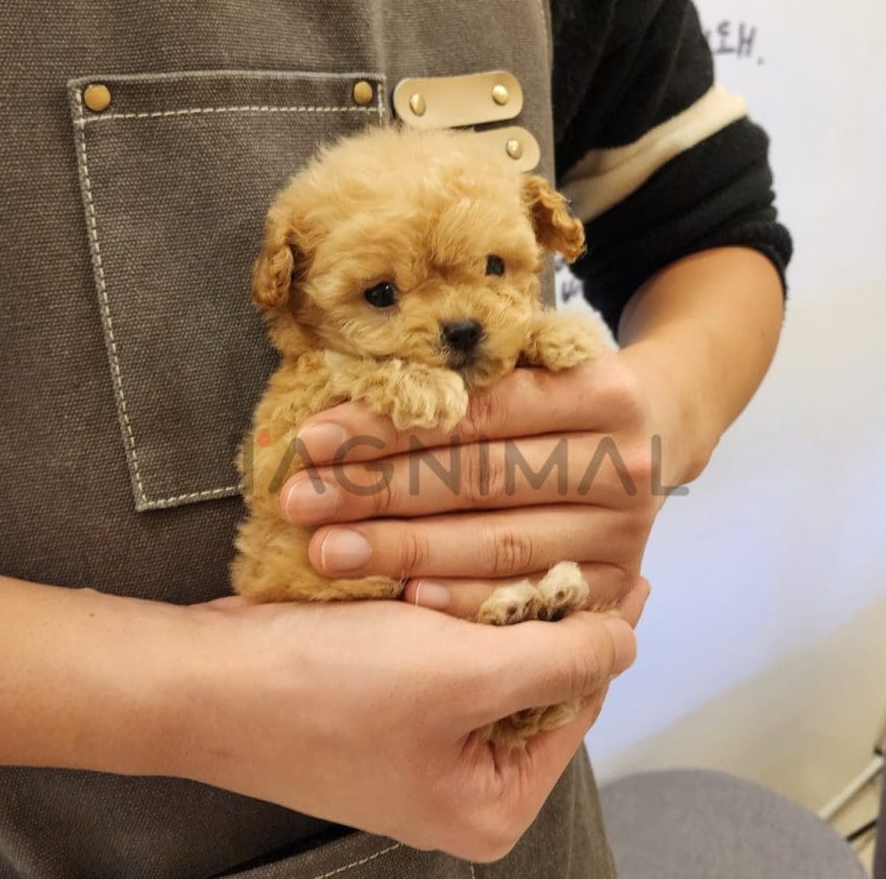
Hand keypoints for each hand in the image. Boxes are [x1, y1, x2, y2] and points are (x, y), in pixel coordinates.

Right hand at [172, 581, 646, 861]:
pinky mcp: (380, 702)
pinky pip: (440, 649)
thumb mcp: (463, 675)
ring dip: (495, 604)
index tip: (630, 570)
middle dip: (545, 617)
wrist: (205, 679)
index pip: (576, 706)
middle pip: (532, 683)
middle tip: (572, 546)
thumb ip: (560, 660)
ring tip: (525, 544)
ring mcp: (415, 742)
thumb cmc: (331, 687)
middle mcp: (457, 783)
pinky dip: (451, 607)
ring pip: (485, 658)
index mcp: (490, 806)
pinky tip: (460, 560)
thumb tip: (629, 643)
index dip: (602, 634)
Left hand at [279, 347, 692, 617]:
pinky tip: (402, 598)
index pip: (480, 414)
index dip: (393, 428)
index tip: (314, 439)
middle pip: (483, 481)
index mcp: (604, 391)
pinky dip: (461, 601)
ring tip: (328, 551)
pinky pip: (527, 598)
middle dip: (381, 491)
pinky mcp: (617, 584)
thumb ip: (465, 384)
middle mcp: (625, 464)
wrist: (662, 426)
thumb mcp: (535, 363)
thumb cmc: (569, 388)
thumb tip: (343, 417)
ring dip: (405, 551)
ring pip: (501, 545)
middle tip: (301, 501)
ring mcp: (626, 532)